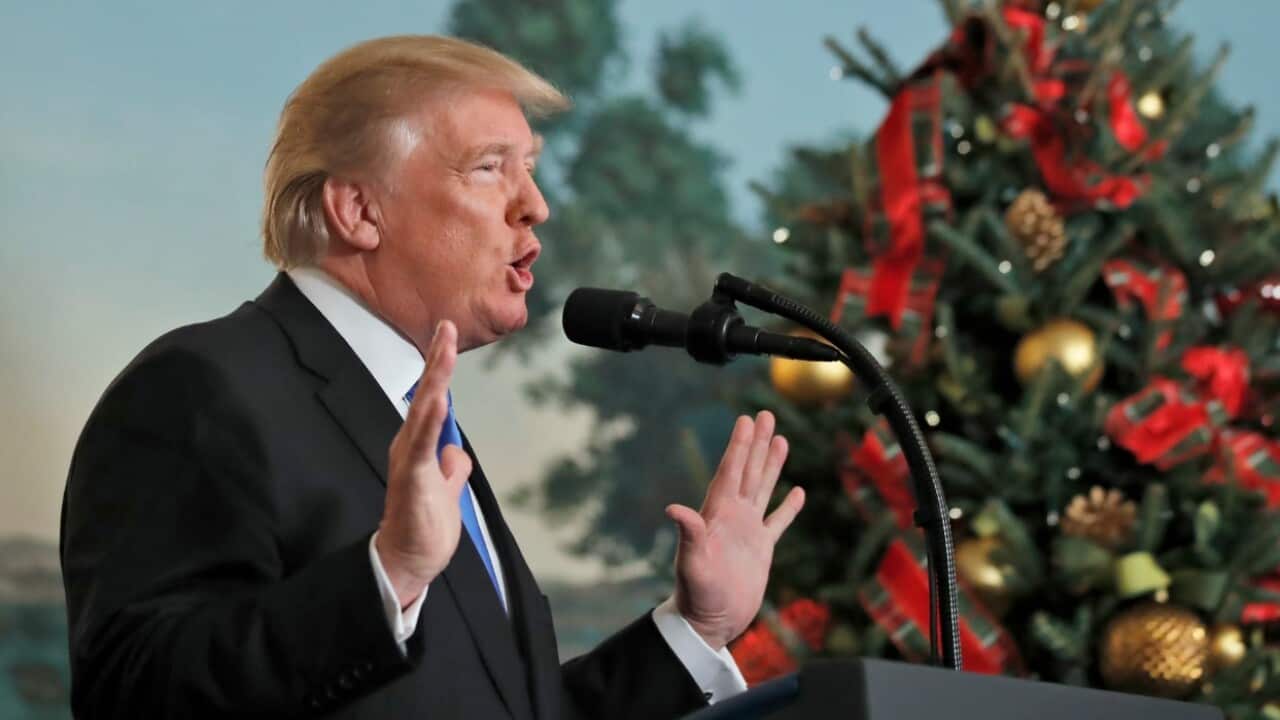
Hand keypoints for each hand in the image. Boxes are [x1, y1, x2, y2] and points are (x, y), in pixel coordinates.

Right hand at [376, 320, 472, 608]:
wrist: (408, 563)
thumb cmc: (423, 528)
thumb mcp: (447, 491)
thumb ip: (452, 469)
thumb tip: (457, 454)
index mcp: (418, 446)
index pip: (431, 399)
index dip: (439, 367)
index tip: (448, 334)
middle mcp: (409, 447)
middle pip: (426, 396)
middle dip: (437, 360)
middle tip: (447, 326)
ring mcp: (409, 462)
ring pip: (424, 414)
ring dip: (435, 381)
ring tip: (444, 350)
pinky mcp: (411, 480)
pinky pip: (422, 447)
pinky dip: (429, 422)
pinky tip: (438, 401)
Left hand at [665, 411, 804, 649]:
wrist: (709, 623)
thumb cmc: (696, 596)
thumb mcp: (692, 565)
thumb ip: (688, 535)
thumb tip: (674, 508)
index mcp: (717, 514)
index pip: (731, 471)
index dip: (739, 445)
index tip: (745, 420)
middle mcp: (732, 517)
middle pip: (748, 470)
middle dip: (756, 443)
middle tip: (764, 414)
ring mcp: (747, 531)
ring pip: (763, 489)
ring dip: (771, 464)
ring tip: (780, 438)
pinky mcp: (761, 549)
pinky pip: (777, 521)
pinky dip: (788, 507)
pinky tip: (798, 492)